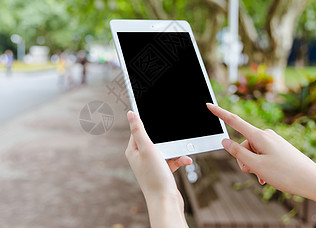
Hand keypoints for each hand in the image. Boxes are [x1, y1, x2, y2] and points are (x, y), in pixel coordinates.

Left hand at [125, 111, 190, 227]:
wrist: (165, 202)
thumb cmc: (154, 177)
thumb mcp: (147, 148)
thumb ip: (139, 130)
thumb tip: (130, 113)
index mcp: (133, 151)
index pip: (137, 130)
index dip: (146, 123)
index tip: (156, 116)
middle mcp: (140, 157)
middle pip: (153, 139)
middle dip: (166, 138)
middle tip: (173, 136)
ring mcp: (151, 165)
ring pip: (165, 149)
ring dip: (175, 149)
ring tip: (182, 152)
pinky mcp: (162, 172)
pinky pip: (171, 160)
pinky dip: (179, 159)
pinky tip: (186, 160)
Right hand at [206, 103, 315, 197]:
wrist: (313, 180)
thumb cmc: (286, 174)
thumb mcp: (256, 165)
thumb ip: (238, 153)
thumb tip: (225, 141)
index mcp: (259, 136)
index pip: (234, 121)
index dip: (219, 113)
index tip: (208, 105)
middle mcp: (265, 135)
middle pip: (242, 145)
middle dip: (244, 160)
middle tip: (257, 173)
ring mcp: (273, 141)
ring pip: (252, 152)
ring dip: (254, 165)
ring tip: (266, 177)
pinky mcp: (278, 147)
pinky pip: (262, 154)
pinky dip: (262, 165)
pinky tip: (269, 177)